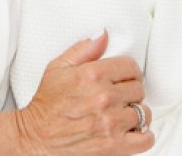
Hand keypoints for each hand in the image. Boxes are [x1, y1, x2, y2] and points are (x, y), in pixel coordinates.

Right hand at [16, 31, 153, 154]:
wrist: (35, 138)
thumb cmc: (46, 105)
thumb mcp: (58, 68)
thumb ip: (84, 49)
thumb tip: (104, 35)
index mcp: (93, 74)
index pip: (131, 67)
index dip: (129, 73)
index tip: (124, 80)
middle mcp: (104, 97)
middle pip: (139, 89)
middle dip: (130, 93)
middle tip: (118, 99)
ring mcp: (111, 122)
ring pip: (144, 112)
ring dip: (135, 114)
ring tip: (122, 116)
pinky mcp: (114, 145)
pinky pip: (145, 138)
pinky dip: (142, 136)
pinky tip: (131, 132)